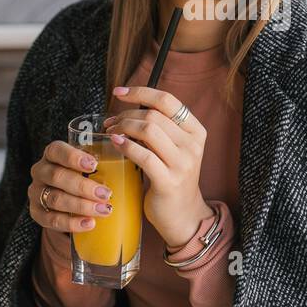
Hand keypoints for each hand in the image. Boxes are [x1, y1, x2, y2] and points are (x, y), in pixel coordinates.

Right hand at [26, 140, 112, 233]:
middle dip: (83, 186)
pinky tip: (89, 224)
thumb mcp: (89, 166)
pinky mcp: (36, 213)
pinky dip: (72, 223)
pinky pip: (51, 220)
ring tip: (103, 210)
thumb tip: (133, 160)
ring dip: (81, 206)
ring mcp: (36, 192)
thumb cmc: (84, 177)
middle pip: (57, 176)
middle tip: (106, 193)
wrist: (68, 201)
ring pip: (55, 199)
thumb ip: (103, 161)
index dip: (73, 157)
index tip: (94, 164)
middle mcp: (40, 171)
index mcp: (52, 154)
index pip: (57, 150)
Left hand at [103, 85, 213, 248]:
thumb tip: (129, 106)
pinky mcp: (169, 181)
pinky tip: (115, 144)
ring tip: (111, 133)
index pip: (167, 100)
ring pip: (148, 130)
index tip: (119, 92)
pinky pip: (143, 155)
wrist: (182, 215)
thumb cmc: (172, 177)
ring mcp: (183, 164)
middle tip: (110, 122)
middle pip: (153, 115)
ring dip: (123, 127)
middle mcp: (192, 145)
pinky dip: (125, 146)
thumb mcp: (174, 149)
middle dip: (126, 114)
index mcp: (196, 131)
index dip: (141, 92)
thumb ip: (161, 128)